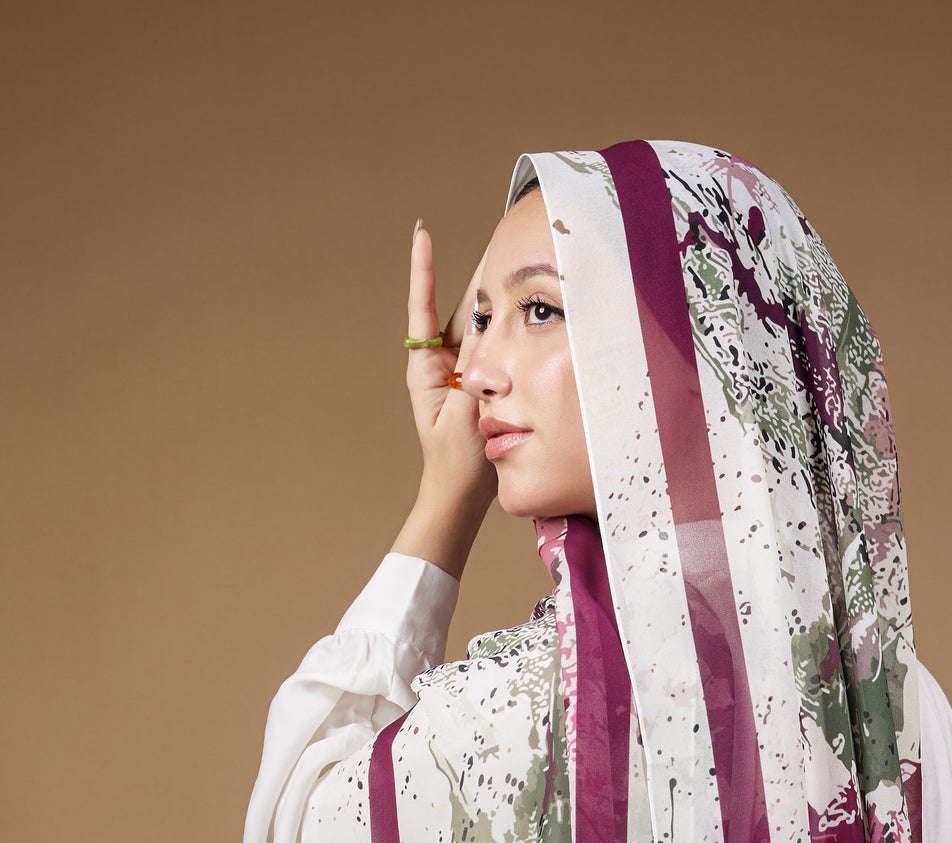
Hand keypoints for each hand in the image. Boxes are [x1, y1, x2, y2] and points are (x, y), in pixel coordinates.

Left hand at [394, 222, 496, 575]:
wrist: (461, 500)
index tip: (422, 233)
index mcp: (427, 368)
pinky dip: (513, 333)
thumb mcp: (465, 413)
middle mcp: (444, 364)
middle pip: (463, 310)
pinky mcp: (486, 388)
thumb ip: (478, 371)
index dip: (424, 269)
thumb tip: (492, 328)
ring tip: (520, 265)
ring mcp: (467, 375)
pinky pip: (500, 352)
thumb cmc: (456, 464)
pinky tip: (529, 311)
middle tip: (500, 238)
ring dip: (502, 301)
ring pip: (487, 328)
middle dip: (480, 276)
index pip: (424, 308)